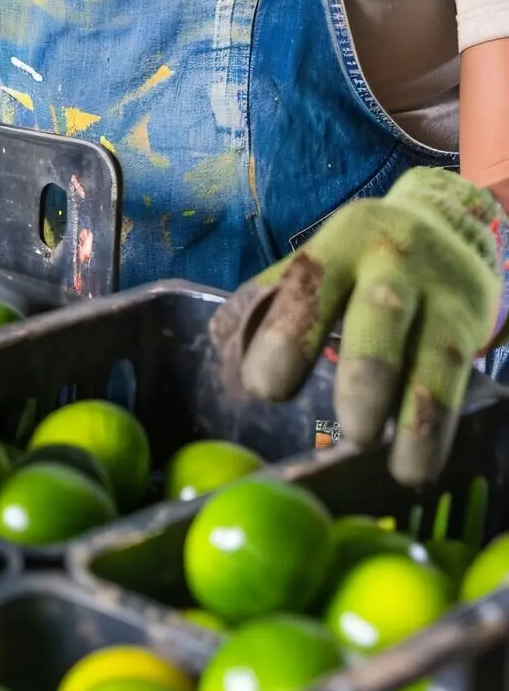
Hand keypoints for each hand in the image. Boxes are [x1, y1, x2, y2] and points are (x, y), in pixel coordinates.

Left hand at [215, 168, 505, 484]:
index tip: (263, 389)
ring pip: (432, 351)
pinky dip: (439, 424)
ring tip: (401, 466)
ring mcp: (439, 292)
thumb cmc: (364, 258)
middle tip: (351, 430)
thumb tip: (220, 344)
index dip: (289, 333)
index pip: (311, 283)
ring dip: (417, 411)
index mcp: (340, 242)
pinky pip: (457, 375)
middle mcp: (393, 261)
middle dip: (368, 370)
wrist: (449, 225)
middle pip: (382, 312)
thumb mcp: (323, 260)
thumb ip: (276, 297)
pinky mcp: (469, 323)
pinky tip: (422, 463)